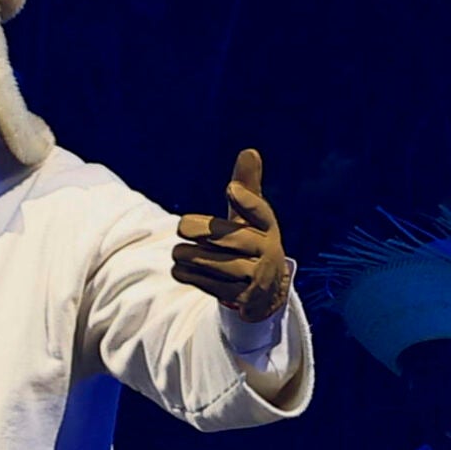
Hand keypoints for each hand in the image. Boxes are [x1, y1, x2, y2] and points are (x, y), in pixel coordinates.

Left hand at [172, 149, 291, 321]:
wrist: (260, 292)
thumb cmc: (247, 242)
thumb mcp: (248, 218)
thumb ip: (247, 187)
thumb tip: (249, 151)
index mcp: (269, 228)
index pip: (260, 212)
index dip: (246, 201)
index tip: (230, 189)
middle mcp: (269, 253)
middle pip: (220, 236)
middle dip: (193, 231)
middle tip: (181, 229)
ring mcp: (257, 278)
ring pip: (206, 259)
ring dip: (184, 255)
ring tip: (181, 253)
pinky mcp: (242, 298)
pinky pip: (201, 280)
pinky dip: (185, 274)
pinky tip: (183, 270)